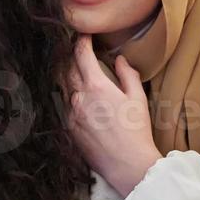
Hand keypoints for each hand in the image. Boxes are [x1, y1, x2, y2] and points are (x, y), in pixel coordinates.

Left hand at [65, 36, 161, 197]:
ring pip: (61, 85)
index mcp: (97, 86)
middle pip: (66, 67)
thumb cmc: (136, 131)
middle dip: (71, 55)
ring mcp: (70, 113)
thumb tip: (119, 60)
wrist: (127, 164)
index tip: (84, 35)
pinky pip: (62, 103)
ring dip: (66, 74)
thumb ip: (127, 74)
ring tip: (73, 67)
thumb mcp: (137, 98)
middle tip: (77, 49)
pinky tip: (73, 92)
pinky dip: (66, 94)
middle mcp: (79, 97)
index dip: (81, 41)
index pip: (81, 55)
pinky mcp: (68, 127)